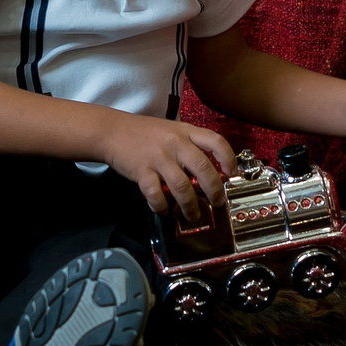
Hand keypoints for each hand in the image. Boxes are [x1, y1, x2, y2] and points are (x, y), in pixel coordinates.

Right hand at [99, 112, 236, 221]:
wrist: (112, 131)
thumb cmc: (145, 132)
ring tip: (193, 215)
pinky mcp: (141, 171)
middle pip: (204, 169)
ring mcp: (158, 157)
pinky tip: (164, 210)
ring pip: (183, 186)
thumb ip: (190, 145)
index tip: (232, 175)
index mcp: (186, 131)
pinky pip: (155, 194)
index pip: (216, 142)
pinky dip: (162, 206)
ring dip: (191, 206)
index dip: (229, 159)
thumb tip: (209, 171)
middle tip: (218, 203)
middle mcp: (176, 143)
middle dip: (215, 191)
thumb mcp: (173, 130)